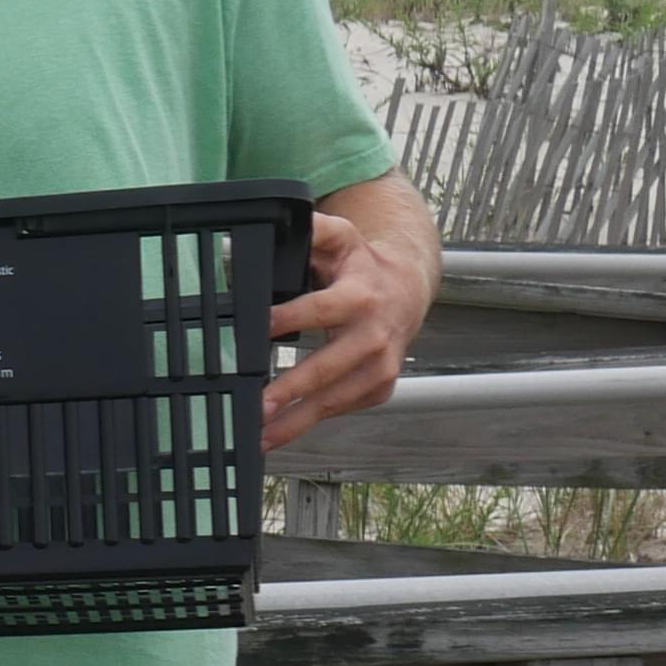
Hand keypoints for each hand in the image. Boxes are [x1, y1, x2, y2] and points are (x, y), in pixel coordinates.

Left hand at [263, 207, 428, 448]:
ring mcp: (381, 366)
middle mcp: (375, 335)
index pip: (321, 308)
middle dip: (292, 388)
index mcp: (361, 295)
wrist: (407, 289)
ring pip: (337, 399)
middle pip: (329, 366)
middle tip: (258, 406)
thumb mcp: (340, 236)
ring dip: (298, 420)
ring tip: (260, 437)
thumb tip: (265, 229)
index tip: (259, 329)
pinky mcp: (380, 387)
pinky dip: (311, 423)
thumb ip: (311, 229)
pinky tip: (279, 434)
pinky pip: (342, 409)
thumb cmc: (360, 264)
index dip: (291, 318)